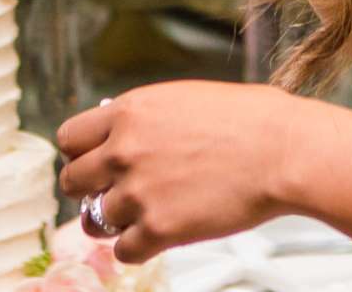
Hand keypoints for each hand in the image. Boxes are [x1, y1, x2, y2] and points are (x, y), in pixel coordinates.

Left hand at [56, 83, 306, 261]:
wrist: (281, 151)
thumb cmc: (247, 121)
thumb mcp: (182, 99)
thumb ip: (144, 118)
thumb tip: (123, 130)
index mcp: (128, 113)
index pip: (70, 138)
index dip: (80, 153)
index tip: (92, 163)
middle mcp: (123, 151)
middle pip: (71, 180)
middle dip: (87, 190)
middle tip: (108, 194)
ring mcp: (137, 192)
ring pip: (93, 220)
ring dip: (112, 223)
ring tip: (137, 218)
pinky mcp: (158, 229)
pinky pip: (123, 251)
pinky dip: (136, 249)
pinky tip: (155, 237)